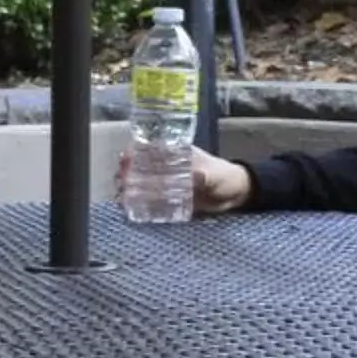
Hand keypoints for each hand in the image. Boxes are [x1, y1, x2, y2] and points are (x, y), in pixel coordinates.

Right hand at [111, 145, 254, 215]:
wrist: (235, 195)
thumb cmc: (224, 176)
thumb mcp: (214, 173)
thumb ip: (204, 175)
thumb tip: (194, 177)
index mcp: (174, 154)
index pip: (147, 148)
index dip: (133, 151)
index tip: (125, 159)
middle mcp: (165, 168)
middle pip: (138, 167)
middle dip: (126, 173)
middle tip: (122, 183)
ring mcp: (165, 185)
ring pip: (139, 184)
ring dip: (127, 189)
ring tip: (122, 197)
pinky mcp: (168, 201)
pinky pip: (148, 202)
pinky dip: (136, 204)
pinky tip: (129, 209)